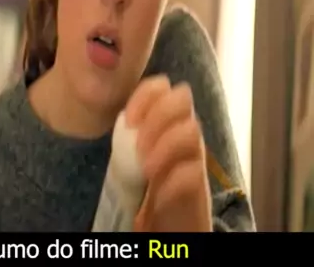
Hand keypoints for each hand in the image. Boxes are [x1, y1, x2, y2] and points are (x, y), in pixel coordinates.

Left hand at [125, 75, 211, 231]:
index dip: (146, 95)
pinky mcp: (200, 192)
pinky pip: (194, 173)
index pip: (162, 87)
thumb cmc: (141, 191)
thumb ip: (126, 136)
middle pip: (183, 98)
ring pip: (192, 131)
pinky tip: (156, 196)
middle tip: (138, 144)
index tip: (129, 119)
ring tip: (146, 169)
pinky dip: (171, 182)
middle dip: (159, 114)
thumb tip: (114, 113)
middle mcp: (183, 135)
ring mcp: (194, 161)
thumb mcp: (128, 158)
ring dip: (165, 145)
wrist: (164, 229)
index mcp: (164, 124)